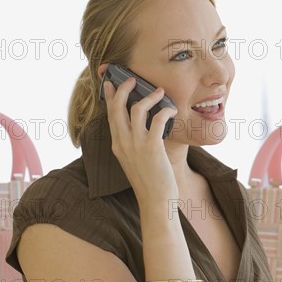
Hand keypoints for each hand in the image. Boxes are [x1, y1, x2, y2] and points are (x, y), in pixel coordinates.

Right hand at [103, 77, 178, 204]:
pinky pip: (157, 120)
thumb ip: (134, 145)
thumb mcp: (135, 161)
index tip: (112, 83)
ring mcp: (136, 145)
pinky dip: (165, 110)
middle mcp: (123, 143)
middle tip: (133, 79)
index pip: (110, 115)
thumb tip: (145, 128)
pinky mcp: (152, 148)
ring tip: (159, 92)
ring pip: (136, 109)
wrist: (155, 201)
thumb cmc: (150, 183)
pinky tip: (171, 110)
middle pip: (117, 107)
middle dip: (124, 88)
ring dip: (149, 97)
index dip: (110, 97)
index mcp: (117, 145)